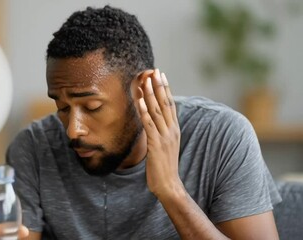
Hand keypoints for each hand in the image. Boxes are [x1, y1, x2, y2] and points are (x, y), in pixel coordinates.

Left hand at [137, 69, 182, 199]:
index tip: (161, 75)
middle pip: (165, 104)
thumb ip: (161, 131)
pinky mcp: (156, 144)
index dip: (166, 89)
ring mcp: (165, 137)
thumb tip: (154, 120)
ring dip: (151, 94)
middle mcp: (172, 130)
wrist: (169, 184)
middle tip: (155, 70)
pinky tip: (139, 100)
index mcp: (174, 129)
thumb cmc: (164, 166)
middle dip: (160, 86)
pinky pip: (149, 124)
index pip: (170, 105)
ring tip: (146, 80)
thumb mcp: (165, 145)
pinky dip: (144, 110)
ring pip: (157, 111)